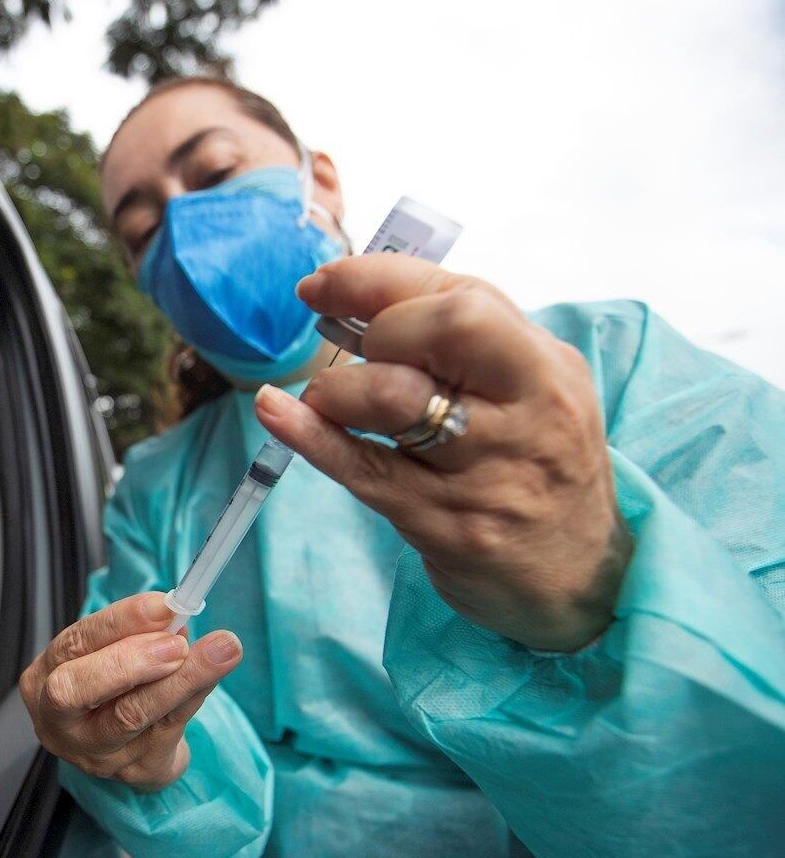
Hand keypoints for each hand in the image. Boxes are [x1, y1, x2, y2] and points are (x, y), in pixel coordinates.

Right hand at [19, 592, 242, 790]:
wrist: (127, 743)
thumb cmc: (112, 685)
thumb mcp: (111, 652)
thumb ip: (136, 633)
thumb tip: (173, 614)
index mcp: (43, 679)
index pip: (74, 644)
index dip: (119, 622)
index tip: (163, 605)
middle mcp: (60, 722)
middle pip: (78, 691)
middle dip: (131, 661)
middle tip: (177, 643)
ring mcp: (94, 754)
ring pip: (132, 716)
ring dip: (180, 680)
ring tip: (219, 651)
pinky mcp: (134, 772)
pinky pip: (168, 730)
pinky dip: (194, 696)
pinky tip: (213, 674)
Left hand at [257, 254, 631, 651]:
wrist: (581, 578)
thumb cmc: (533, 465)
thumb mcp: (527, 390)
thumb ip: (458, 342)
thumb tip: (349, 300)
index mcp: (547, 366)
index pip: (463, 297)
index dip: (377, 280)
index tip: (321, 284)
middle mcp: (528, 415)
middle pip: (441, 331)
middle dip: (375, 332)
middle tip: (357, 356)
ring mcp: (488, 474)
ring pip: (394, 399)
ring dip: (339, 388)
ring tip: (330, 401)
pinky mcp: (447, 525)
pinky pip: (364, 469)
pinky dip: (310, 435)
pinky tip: (275, 411)